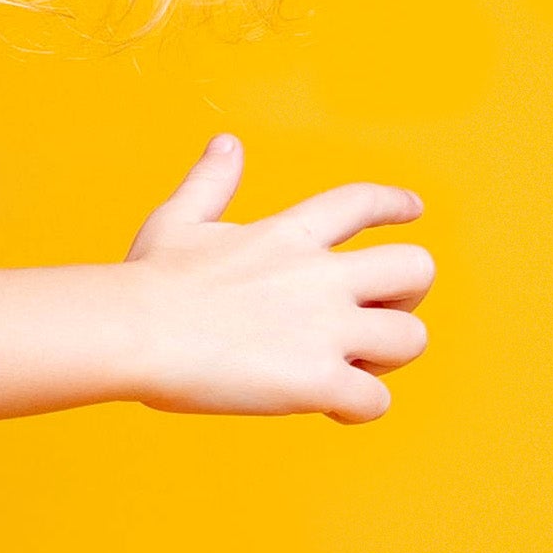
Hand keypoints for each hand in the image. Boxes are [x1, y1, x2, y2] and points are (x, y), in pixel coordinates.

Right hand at [121, 136, 434, 420]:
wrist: (135, 330)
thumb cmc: (149, 281)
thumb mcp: (180, 218)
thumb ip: (211, 182)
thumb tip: (225, 144)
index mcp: (291, 234)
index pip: (364, 203)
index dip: (396, 204)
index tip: (413, 210)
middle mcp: (321, 277)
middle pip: (416, 269)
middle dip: (409, 295)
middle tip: (378, 316)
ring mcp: (325, 329)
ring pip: (410, 339)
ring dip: (390, 359)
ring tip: (353, 368)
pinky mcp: (317, 381)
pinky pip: (375, 401)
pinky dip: (360, 409)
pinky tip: (330, 408)